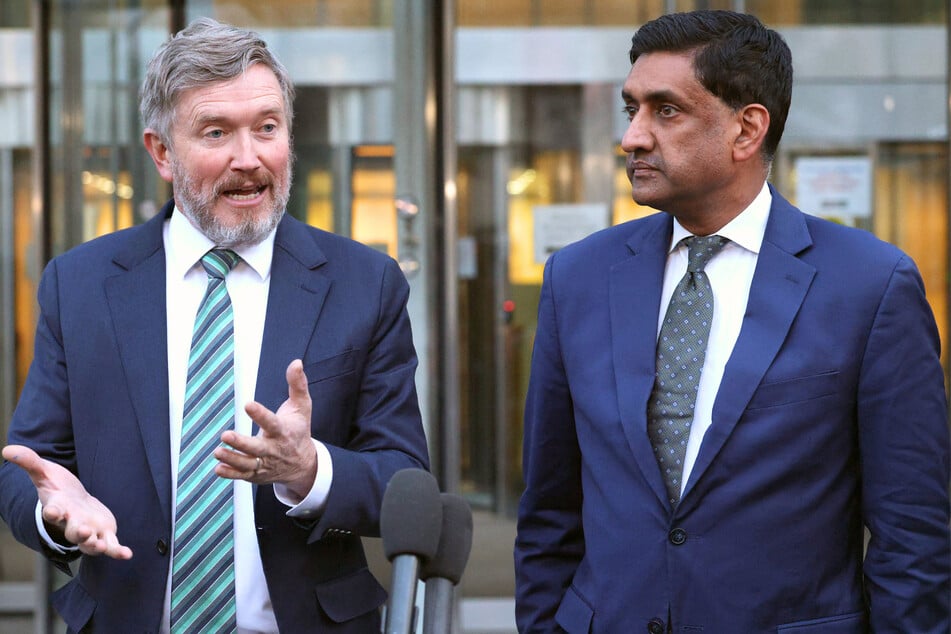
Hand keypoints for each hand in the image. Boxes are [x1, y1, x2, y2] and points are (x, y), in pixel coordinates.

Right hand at [1, 445, 132, 559]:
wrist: (75, 502)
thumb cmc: (58, 488)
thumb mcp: (44, 472)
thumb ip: (30, 462)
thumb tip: (7, 449)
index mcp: (58, 509)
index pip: (52, 513)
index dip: (52, 513)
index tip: (51, 511)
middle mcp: (72, 523)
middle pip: (73, 532)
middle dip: (79, 533)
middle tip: (83, 531)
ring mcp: (88, 530)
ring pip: (89, 543)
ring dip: (94, 545)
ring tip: (99, 546)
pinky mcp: (104, 533)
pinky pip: (111, 545)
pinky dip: (117, 551)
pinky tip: (126, 554)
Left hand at [216, 359, 317, 500]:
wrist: (303, 464)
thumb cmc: (299, 430)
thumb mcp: (302, 406)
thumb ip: (298, 385)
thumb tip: (296, 363)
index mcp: (283, 431)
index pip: (271, 422)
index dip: (260, 414)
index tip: (248, 405)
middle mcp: (273, 449)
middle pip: (257, 448)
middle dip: (242, 443)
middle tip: (226, 435)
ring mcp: (264, 463)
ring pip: (247, 463)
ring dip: (232, 459)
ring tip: (218, 452)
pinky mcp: (256, 474)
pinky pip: (242, 476)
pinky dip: (230, 474)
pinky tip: (218, 469)